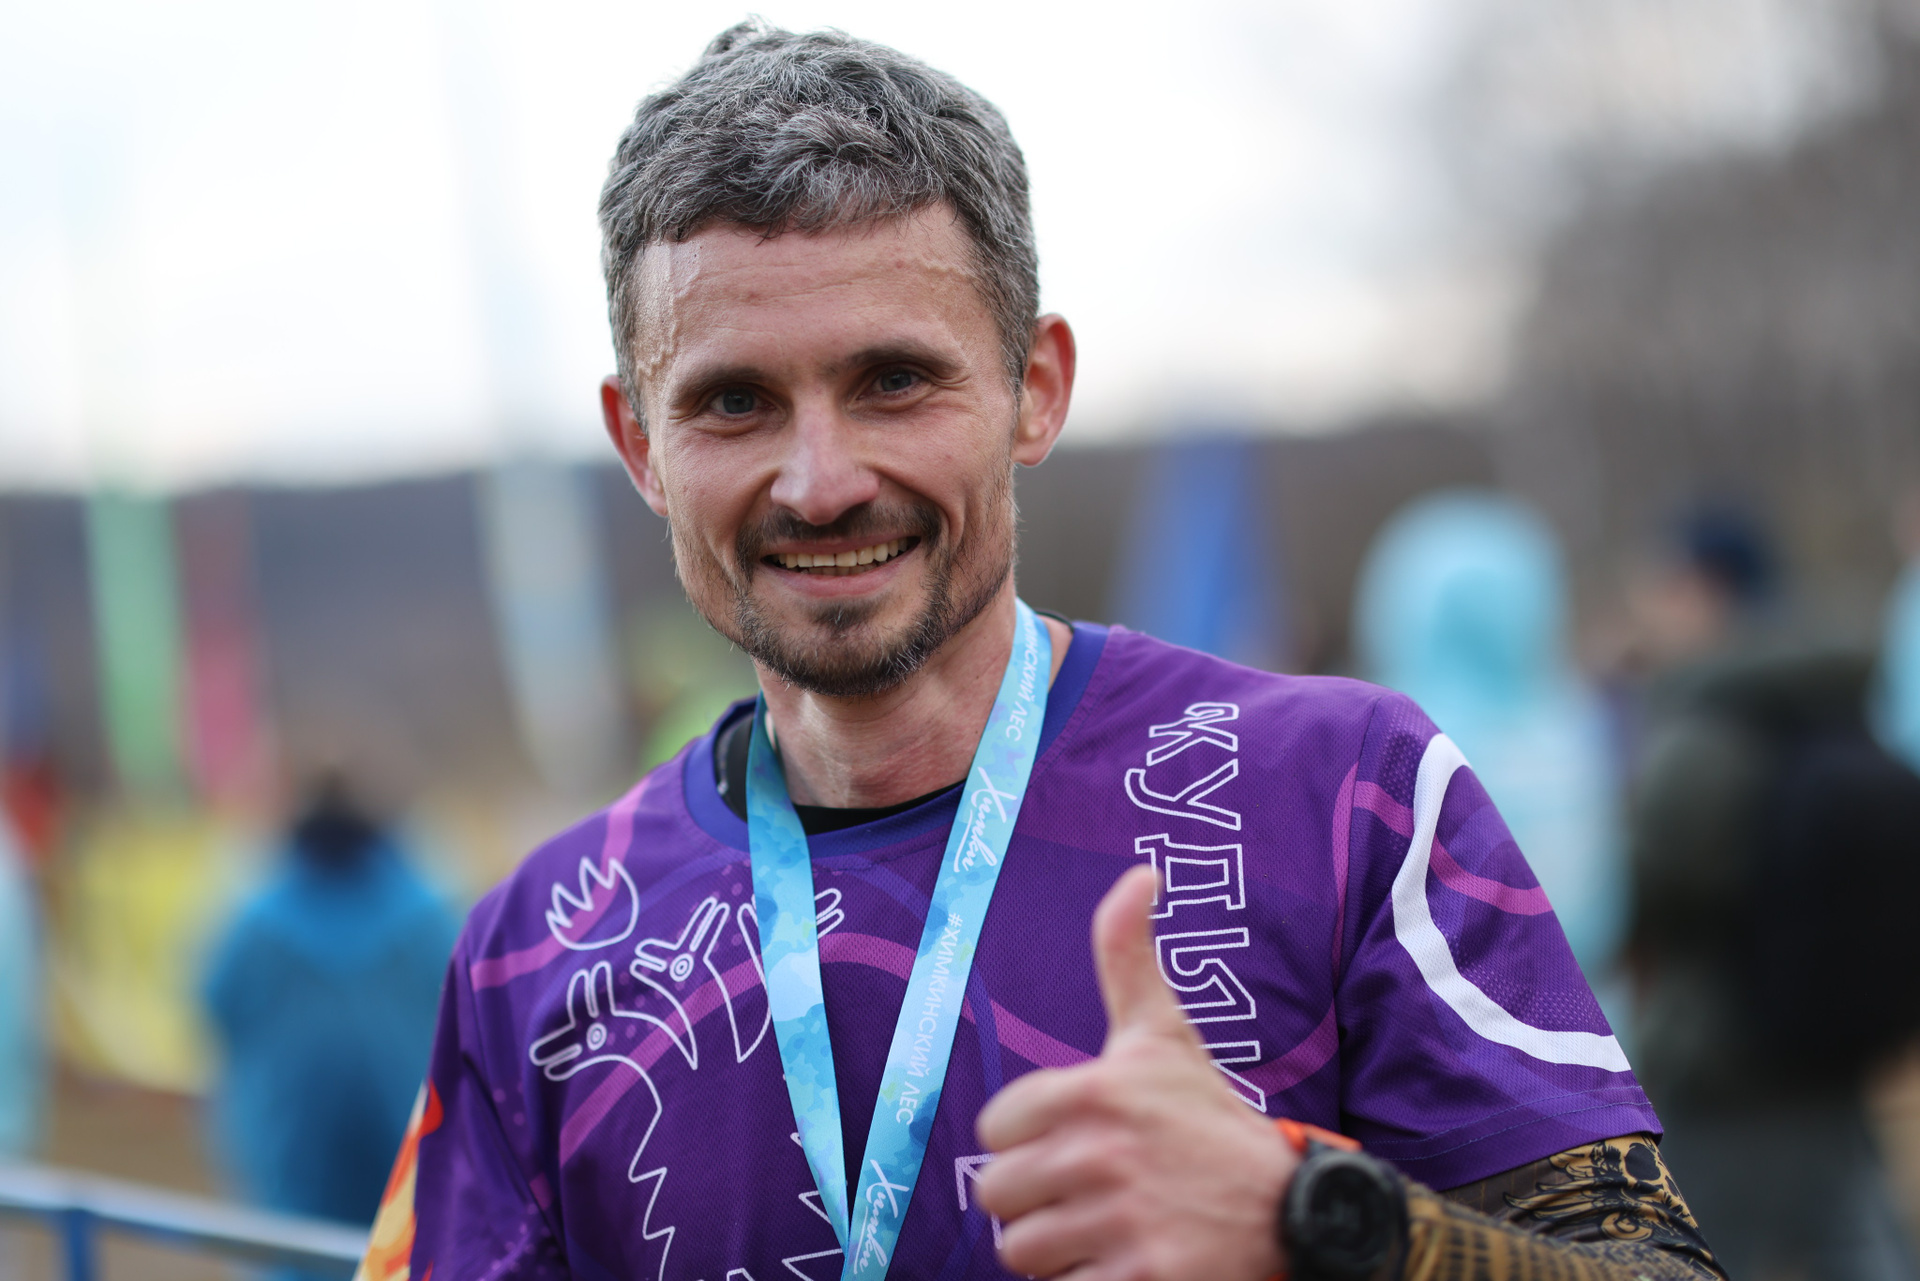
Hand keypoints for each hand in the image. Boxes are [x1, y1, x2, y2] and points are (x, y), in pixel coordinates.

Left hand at [975, 865, 1297, 1279]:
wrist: (1292, 1209)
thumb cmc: (1208, 1119)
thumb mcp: (1163, 1035)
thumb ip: (1127, 956)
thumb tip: (1139, 871)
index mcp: (1095, 1090)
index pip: (994, 1130)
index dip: (1024, 1142)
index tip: (1068, 1142)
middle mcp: (1103, 1154)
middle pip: (998, 1196)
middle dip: (1033, 1202)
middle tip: (1082, 1195)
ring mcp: (1122, 1222)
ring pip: (1021, 1253)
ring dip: (1053, 1251)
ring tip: (1100, 1230)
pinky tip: (1122, 1263)